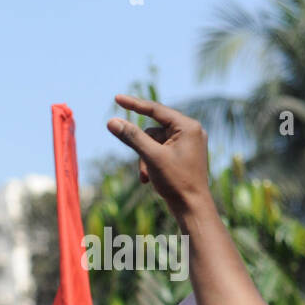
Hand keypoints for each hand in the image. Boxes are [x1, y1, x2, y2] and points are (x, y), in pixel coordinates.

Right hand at [107, 95, 210, 215]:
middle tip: (143, 169)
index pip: (155, 110)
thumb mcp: (151, 156)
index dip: (134, 104)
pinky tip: (152, 178)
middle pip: (153, 130)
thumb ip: (132, 137)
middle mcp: (190, 131)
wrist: (192, 206)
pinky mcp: (184, 154)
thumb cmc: (176, 181)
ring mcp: (188, 143)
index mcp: (187, 126)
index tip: (117, 98)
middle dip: (142, 149)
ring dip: (145, 160)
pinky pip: (161, 151)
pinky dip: (152, 163)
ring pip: (154, 143)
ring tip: (147, 177)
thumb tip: (112, 121)